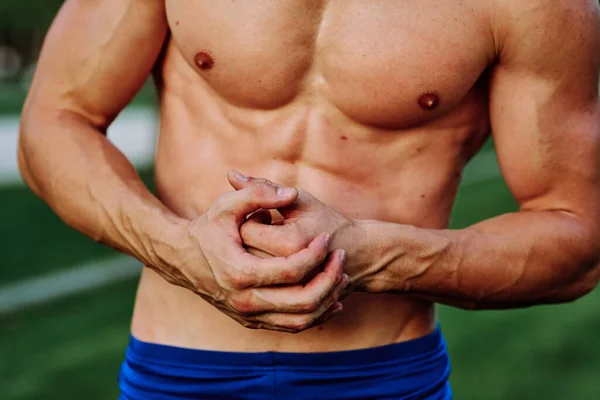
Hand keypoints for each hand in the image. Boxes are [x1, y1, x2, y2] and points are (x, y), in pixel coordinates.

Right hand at [169, 181, 348, 332]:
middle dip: (330, 279)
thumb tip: (290, 192)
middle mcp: (244, 300)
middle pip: (303, 301)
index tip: (327, 237)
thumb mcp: (226, 205)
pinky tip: (329, 296)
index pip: (292, 270)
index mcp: (240, 272)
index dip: (316, 254)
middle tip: (341, 258)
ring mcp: (248, 315)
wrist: (181, 260)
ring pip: (301, 320)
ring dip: (327, 300)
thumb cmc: (206, 229)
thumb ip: (257, 192)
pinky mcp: (252, 322)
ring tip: (341, 276)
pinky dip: (315, 314)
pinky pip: (292, 326)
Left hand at [228, 171, 366, 290]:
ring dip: (253, 257)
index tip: (266, 216)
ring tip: (270, 248)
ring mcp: (288, 290)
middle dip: (250, 238)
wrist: (359, 256)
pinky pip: (261, 289)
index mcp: (289, 242)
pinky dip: (260, 276)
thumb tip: (231, 174)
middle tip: (266, 231)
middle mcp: (287, 269)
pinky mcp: (288, 303)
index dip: (252, 218)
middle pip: (244, 252)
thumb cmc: (328, 222)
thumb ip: (264, 188)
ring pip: (250, 273)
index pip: (246, 228)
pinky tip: (273, 266)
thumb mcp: (300, 200)